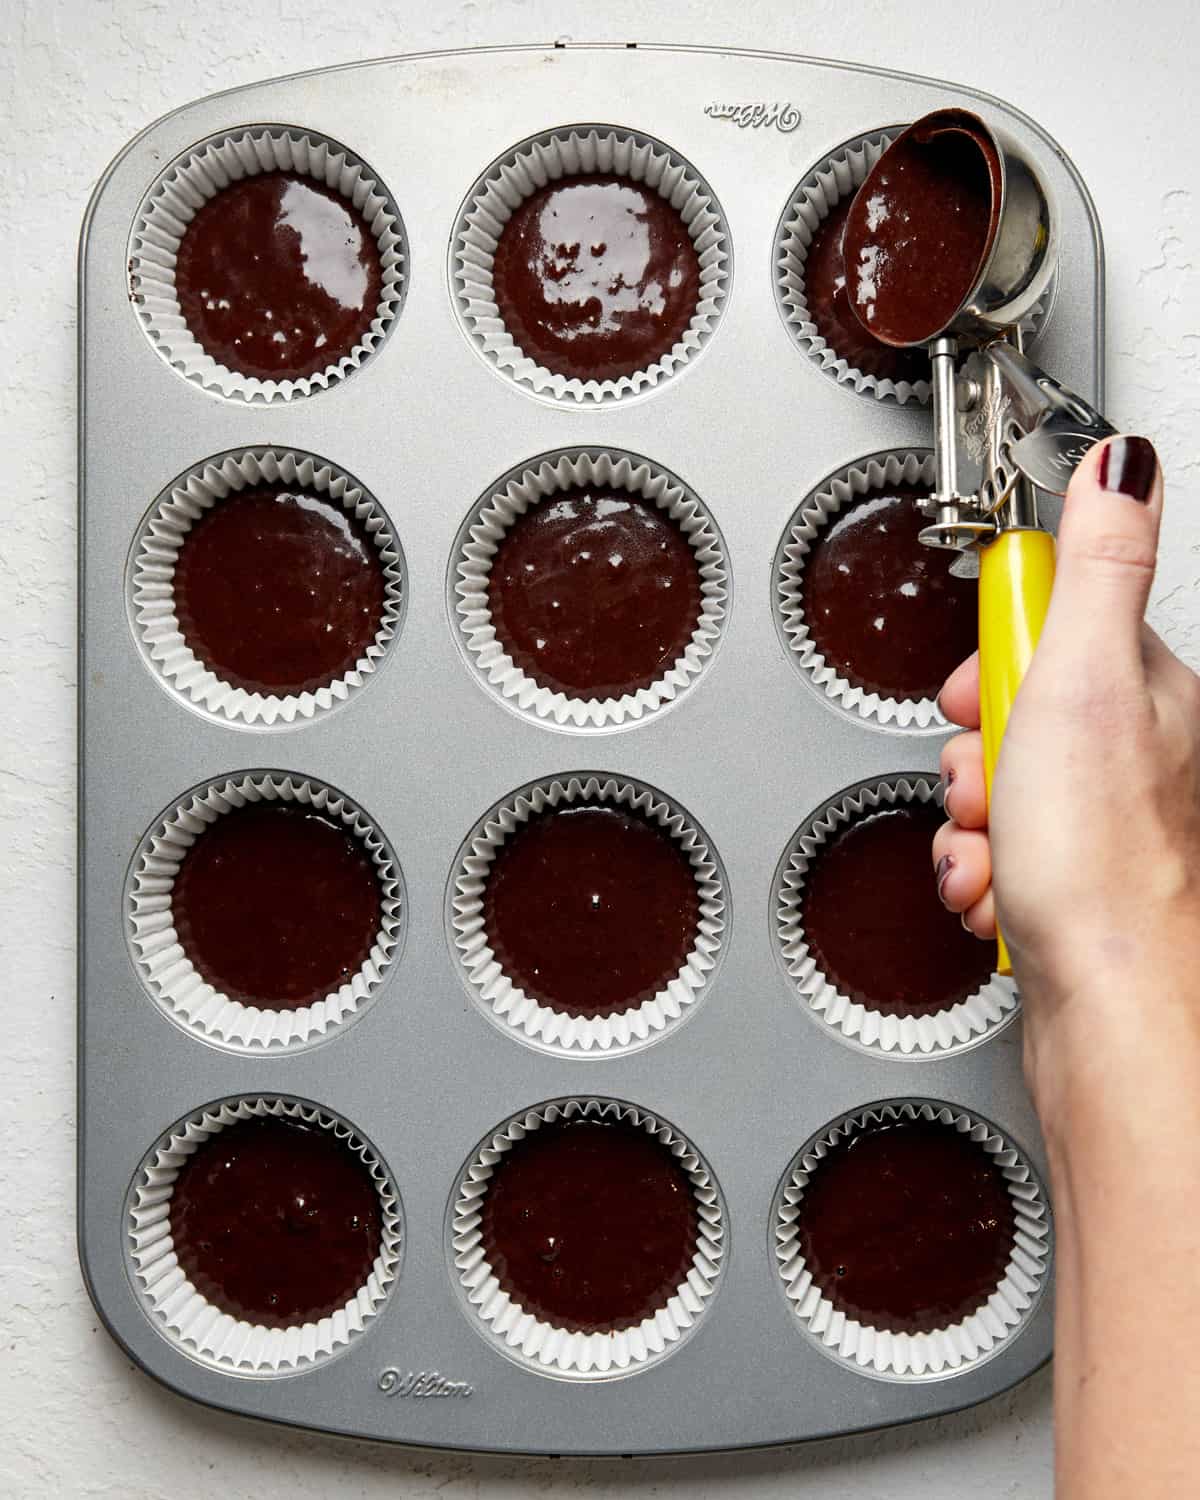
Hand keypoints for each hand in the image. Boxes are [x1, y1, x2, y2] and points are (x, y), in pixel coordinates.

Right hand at [931, 436, 1199, 1105]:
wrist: (1115, 1013)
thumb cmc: (1108, 868)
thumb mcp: (1085, 683)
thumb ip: (1098, 567)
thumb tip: (1122, 461)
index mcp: (1147, 692)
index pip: (1049, 629)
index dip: (996, 661)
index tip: (989, 695)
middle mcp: (1137, 755)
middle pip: (1011, 715)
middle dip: (974, 760)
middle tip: (994, 785)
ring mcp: (1104, 822)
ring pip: (996, 790)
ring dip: (969, 826)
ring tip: (997, 852)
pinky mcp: (1072, 881)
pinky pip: (998, 851)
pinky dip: (980, 873)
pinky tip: (999, 893)